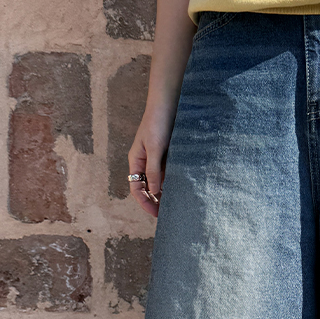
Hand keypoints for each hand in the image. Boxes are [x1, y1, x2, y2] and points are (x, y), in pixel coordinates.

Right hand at [127, 104, 176, 218]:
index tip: (156, 214)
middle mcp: (145, 162)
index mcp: (136, 161)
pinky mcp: (167, 155)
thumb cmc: (158, 122)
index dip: (145, 202)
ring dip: (166, 193)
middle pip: (147, 188)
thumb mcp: (154, 148)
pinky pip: (169, 173)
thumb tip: (154, 191)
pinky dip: (174, 182)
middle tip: (169, 215)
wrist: (169, 103)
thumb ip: (153, 170)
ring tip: (178, 205)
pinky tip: (183, 189)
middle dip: (155, 201)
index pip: (136, 188)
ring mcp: (156, 159)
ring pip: (159, 182)